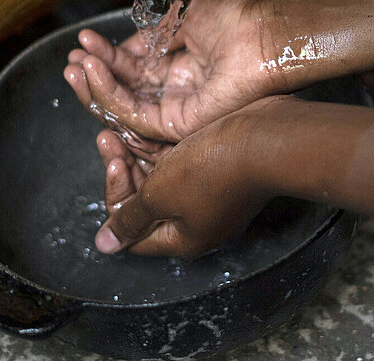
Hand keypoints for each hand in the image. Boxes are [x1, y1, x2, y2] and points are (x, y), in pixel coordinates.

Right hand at [64, 0, 281, 142]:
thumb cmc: (238, 20)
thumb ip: (152, 31)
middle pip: (123, 93)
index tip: (83, 42)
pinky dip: (110, 96)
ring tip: (75, 64)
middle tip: (70, 59)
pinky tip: (95, 73)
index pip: (133, 70)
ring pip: (123, 109)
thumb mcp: (184, 16)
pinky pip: (135, 116)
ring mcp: (177, 109)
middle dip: (93, 76)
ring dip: (95, 86)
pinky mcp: (179, 123)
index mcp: (179, 68)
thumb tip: (123, 42)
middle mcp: (176, 92)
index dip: (106, 58)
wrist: (265, 33)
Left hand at [94, 102, 274, 256]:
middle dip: (125, 170)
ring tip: (124, 126)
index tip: (114, 163)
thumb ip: (131, 219)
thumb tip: (105, 246)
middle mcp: (199, 223)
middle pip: (147, 204)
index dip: (116, 198)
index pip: (132, 232)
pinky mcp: (224, 173)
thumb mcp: (160, 194)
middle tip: (111, 138)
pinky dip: (166, 150)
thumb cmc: (215, 168)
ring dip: (140, 156)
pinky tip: (154, 128)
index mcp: (182, 239)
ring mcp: (214, 197)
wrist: (268, 138)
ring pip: (165, 181)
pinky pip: (186, 166)